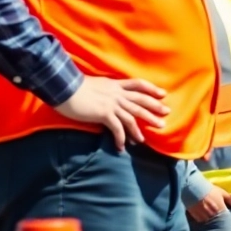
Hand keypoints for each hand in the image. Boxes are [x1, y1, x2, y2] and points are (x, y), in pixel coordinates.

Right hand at [53, 75, 169, 150]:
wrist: (64, 87)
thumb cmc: (75, 86)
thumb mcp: (96, 84)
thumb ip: (105, 89)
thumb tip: (107, 95)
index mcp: (115, 84)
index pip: (138, 84)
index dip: (152, 89)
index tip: (163, 94)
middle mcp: (117, 94)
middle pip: (141, 101)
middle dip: (154, 109)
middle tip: (166, 115)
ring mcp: (112, 104)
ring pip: (132, 117)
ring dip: (139, 129)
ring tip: (144, 140)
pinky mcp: (104, 114)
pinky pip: (117, 128)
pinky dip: (121, 138)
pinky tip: (122, 147)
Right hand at [187, 184, 230, 222]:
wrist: (194, 188)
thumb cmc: (210, 190)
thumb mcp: (222, 193)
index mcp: (220, 209)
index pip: (226, 217)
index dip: (228, 218)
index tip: (229, 217)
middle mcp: (212, 214)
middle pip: (218, 221)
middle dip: (220, 220)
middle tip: (220, 218)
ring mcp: (204, 216)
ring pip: (210, 222)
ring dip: (212, 221)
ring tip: (213, 218)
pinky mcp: (196, 217)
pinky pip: (202, 222)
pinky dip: (204, 220)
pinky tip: (205, 218)